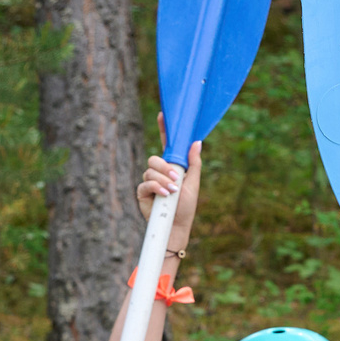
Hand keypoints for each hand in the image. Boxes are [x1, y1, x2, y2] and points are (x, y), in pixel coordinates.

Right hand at [137, 131, 203, 245]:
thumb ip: (194, 163)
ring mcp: (150, 181)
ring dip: (163, 180)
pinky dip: (156, 187)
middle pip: (155, 158)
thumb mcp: (193, 183)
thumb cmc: (186, 206)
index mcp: (172, 166)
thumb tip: (197, 141)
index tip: (163, 115)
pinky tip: (165, 195)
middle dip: (165, 167)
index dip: (164, 129)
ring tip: (173, 191)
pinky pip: (145, 183)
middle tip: (176, 178)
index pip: (167, 144)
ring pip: (150, 170)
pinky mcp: (142, 192)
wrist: (176, 226)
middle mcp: (159, 172)